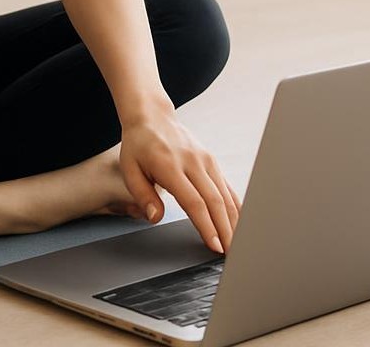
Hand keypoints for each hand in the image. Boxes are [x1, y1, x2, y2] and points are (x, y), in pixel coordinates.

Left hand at [118, 111, 242, 253]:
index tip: (214, 246)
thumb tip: (155, 218)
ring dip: (233, 221)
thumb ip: (143, 195)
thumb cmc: (139, 145)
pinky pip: (227, 187)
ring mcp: (206, 161)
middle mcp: (193, 163)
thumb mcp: (130, 169)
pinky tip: (239, 222)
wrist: (152, 117)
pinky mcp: (212, 161)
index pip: (195, 202)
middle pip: (215, 202)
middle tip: (231, 253)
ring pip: (225, 196)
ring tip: (237, 244)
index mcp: (171, 167)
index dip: (206, 226)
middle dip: (225, 230)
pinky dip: (235, 206)